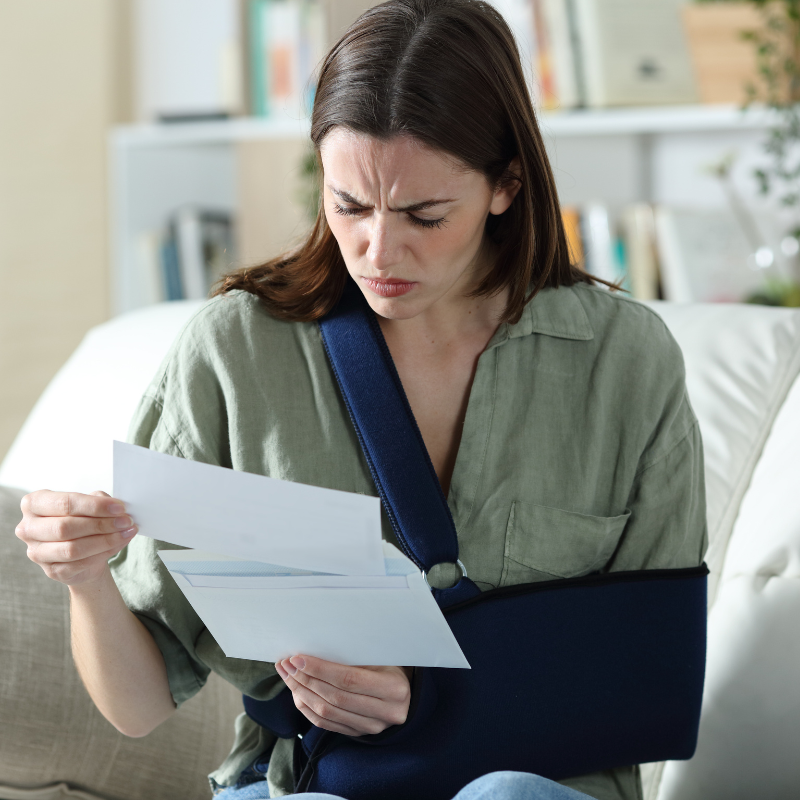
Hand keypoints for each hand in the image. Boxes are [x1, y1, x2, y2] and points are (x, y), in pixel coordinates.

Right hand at [16, 490, 137, 585]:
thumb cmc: (83, 521)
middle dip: (101, 524)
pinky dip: (104, 553)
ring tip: (126, 532)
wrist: (83, 551)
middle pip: (66, 527)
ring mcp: (37, 552)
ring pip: (72, 548)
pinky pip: (79, 563)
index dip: (94, 506)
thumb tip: (115, 506)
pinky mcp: (51, 570)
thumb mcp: (89, 504)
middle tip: (126, 521)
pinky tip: (119, 544)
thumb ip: (98, 500)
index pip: (64, 503)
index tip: (119, 508)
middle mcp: (28, 528)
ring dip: (105, 540)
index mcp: (34, 504)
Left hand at [275, 655, 411, 736]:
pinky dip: (307, 707)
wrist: (408, 693)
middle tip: (287, 663)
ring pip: (326, 713)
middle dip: (305, 679)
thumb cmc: (392, 666)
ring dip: (301, 692)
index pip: (349, 680)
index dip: (320, 669)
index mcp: (394, 689)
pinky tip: (297, 691)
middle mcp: (385, 713)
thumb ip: (355, 656)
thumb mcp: (382, 657)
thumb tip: (317, 646)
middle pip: (334, 698)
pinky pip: (325, 724)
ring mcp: (371, 727)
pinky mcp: (358, 734)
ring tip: (287, 674)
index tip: (298, 658)